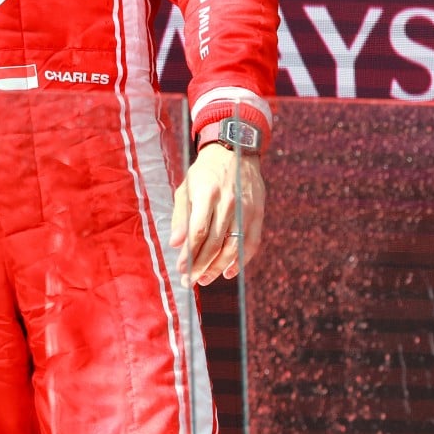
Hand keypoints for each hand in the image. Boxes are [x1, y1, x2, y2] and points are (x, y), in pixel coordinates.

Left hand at [169, 144, 265, 287]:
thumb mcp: (186, 188)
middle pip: (215, 243)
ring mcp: (246, 209)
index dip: (189, 253)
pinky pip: (251, 243)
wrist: (234, 152)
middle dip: (201, 265)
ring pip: (234, 247)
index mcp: (207, 194)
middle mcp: (229, 202)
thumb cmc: (204, 173)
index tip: (180, 268)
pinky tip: (229, 272)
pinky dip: (241, 261)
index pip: (198, 231)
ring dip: (219, 268)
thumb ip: (181, 216)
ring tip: (206, 279)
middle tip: (191, 280)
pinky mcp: (258, 214)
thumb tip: (175, 244)